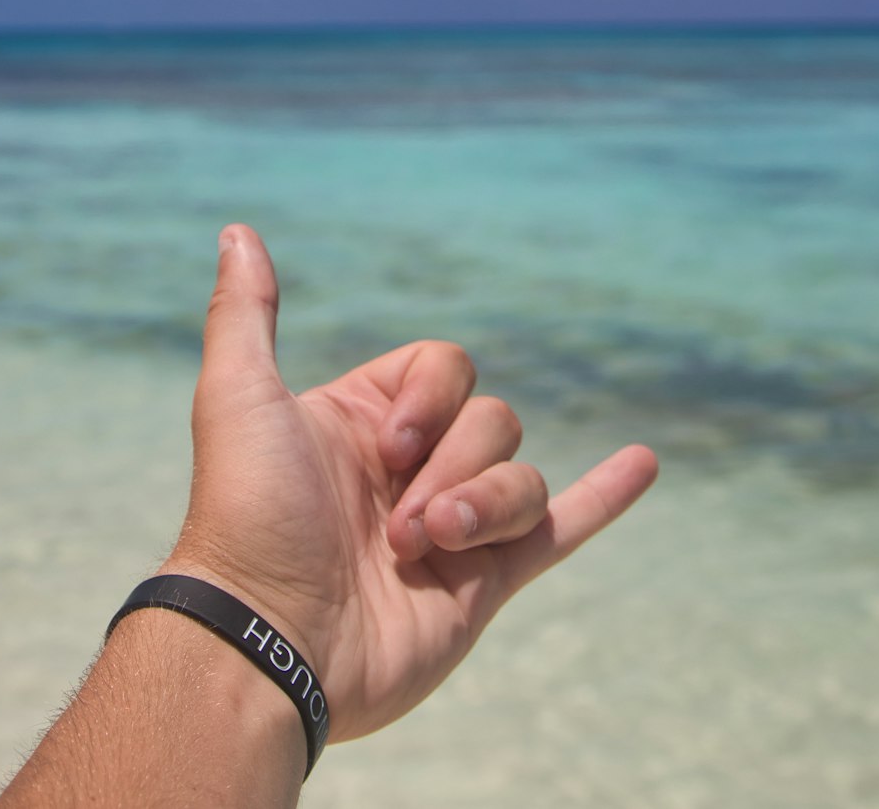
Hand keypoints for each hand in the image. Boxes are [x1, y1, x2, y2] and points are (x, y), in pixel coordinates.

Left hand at [163, 224, 657, 741]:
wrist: (268, 646)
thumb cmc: (246, 519)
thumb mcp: (238, 399)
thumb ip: (244, 315)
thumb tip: (237, 231)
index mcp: (365, 422)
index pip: (445, 367)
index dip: (432, 398)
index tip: (388, 446)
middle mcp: (411, 467)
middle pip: (492, 419)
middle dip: (455, 465)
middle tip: (399, 524)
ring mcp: (453, 526)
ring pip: (522, 476)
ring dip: (487, 508)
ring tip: (429, 552)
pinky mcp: (484, 582)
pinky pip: (560, 526)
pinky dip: (603, 496)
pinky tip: (642, 462)